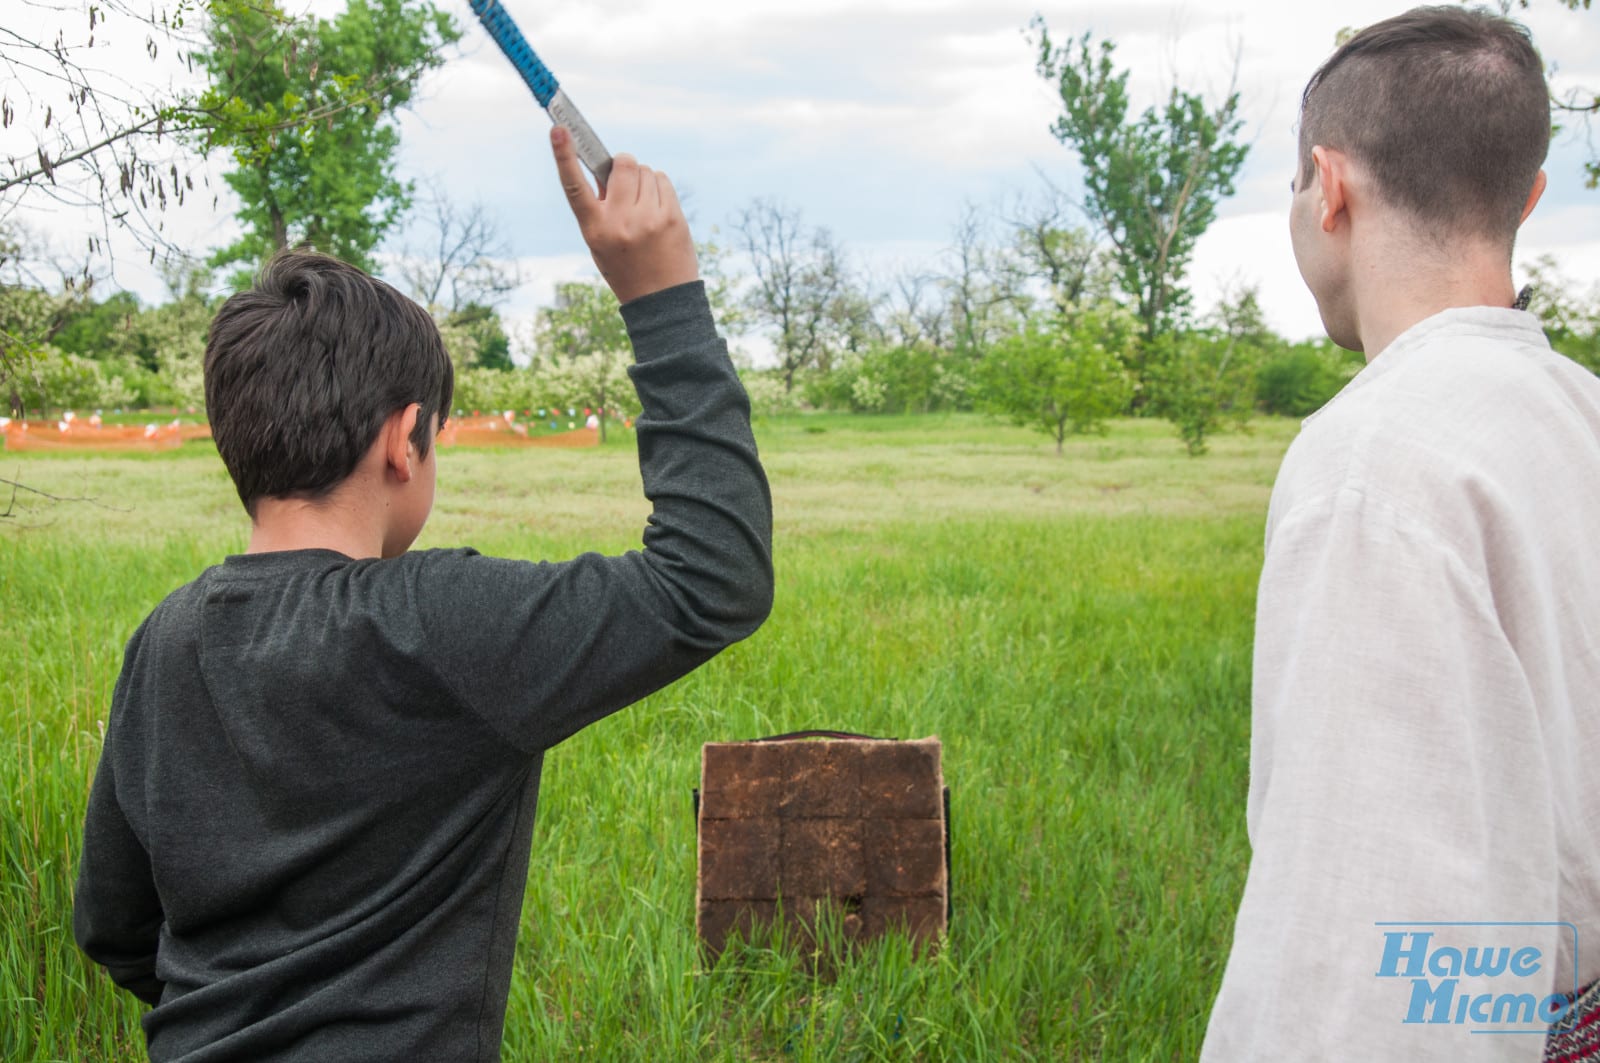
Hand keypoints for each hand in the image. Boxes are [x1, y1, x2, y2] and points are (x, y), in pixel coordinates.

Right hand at [552, 126, 698, 304]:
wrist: (661, 300)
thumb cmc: (626, 266)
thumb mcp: (601, 242)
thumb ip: (600, 207)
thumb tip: (606, 168)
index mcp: (594, 228)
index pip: (573, 186)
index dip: (564, 156)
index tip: (558, 129)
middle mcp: (619, 221)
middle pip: (623, 164)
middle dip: (623, 165)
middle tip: (625, 182)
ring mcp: (648, 219)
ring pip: (645, 171)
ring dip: (643, 179)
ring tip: (643, 206)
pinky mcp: (672, 218)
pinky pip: (662, 180)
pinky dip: (658, 187)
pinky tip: (657, 208)